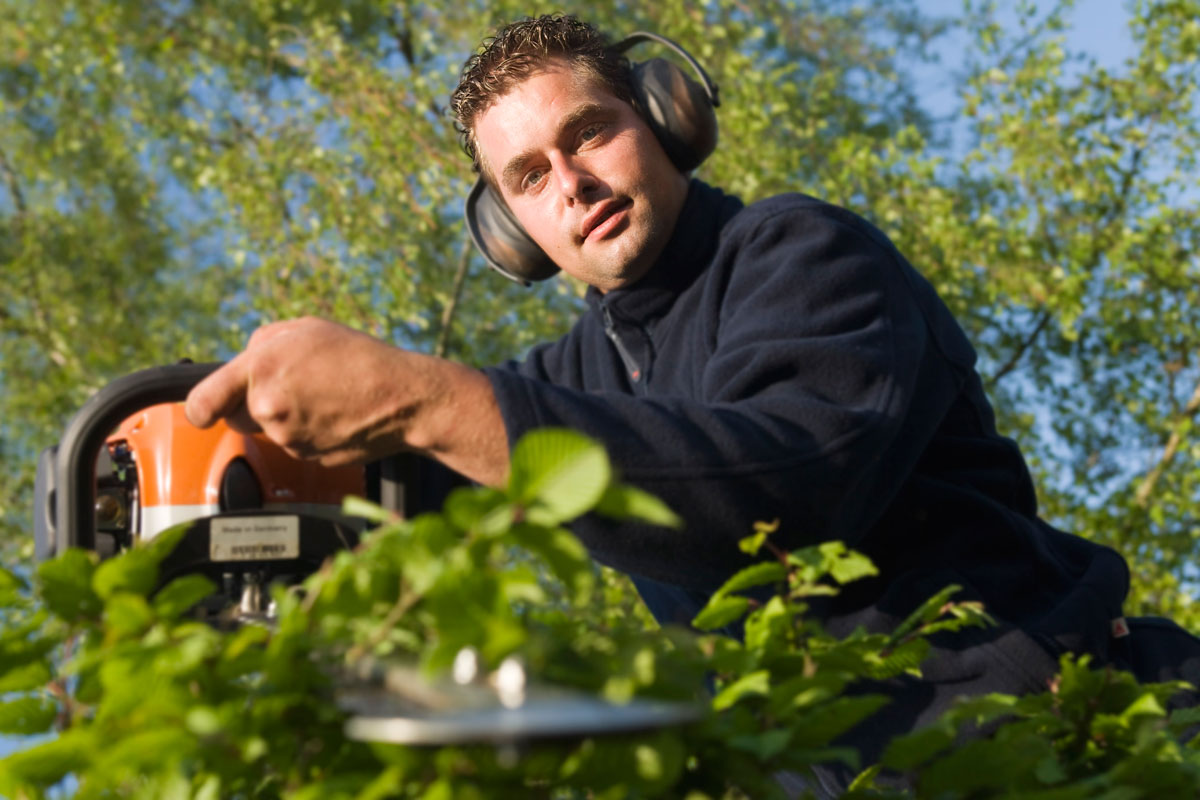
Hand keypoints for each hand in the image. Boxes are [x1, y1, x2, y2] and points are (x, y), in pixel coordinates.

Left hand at [184, 317, 508, 482]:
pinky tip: (336, 414)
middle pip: (240, 416)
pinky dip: (311, 433)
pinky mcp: (308, 458)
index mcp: (261, 368)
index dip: (199, 410)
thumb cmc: (360, 358)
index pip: (203, 402)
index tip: (203, 413)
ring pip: (272, 431)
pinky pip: (297, 445)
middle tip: (297, 388)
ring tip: (327, 396)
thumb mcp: (307, 329)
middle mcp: (268, 407)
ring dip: (290, 417)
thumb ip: (263, 343)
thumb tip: (246, 360)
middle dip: (258, 405)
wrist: (404, 397)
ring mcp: (288, 437)